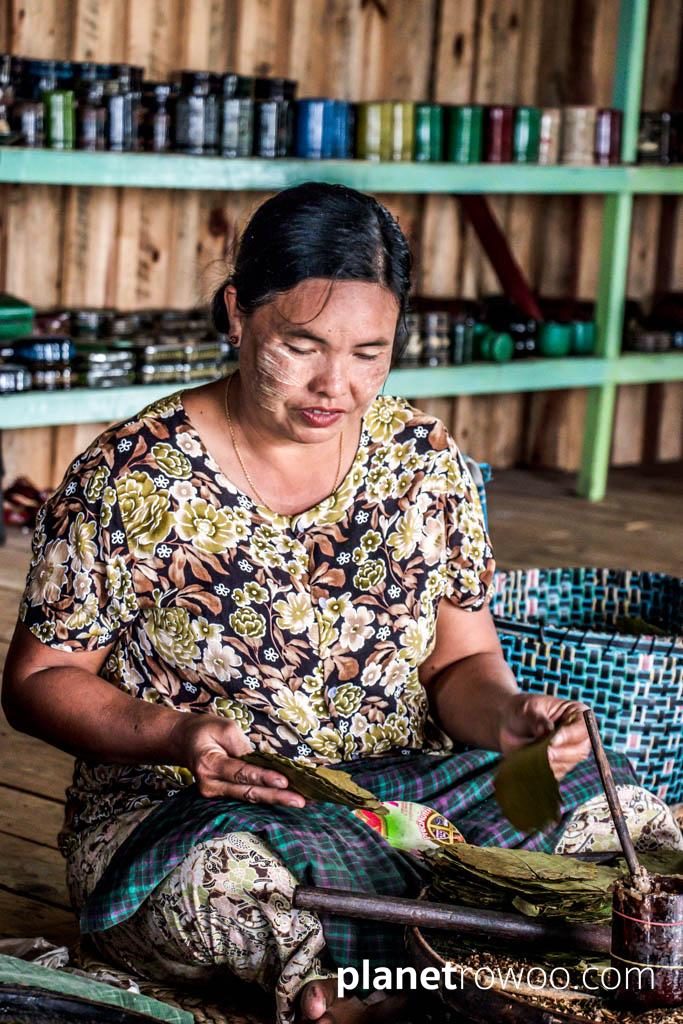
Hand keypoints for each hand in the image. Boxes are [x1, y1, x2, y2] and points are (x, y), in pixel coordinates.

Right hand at [173, 714, 305, 807]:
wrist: (183, 740)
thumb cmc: (205, 730)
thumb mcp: (224, 727)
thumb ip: (243, 746)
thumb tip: (266, 761)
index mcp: (209, 764)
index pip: (241, 773)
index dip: (263, 777)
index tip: (284, 781)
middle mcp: (209, 785)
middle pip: (247, 792)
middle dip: (276, 796)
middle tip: (300, 800)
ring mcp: (213, 793)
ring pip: (248, 798)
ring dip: (275, 799)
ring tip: (299, 801)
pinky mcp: (220, 795)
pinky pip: (245, 796)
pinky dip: (265, 796)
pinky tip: (284, 798)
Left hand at [498, 693, 591, 780]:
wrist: (507, 724)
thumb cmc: (521, 711)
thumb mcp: (527, 709)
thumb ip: (538, 719)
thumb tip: (546, 730)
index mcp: (576, 713)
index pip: (583, 727)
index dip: (570, 735)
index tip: (553, 741)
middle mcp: (577, 734)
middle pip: (581, 749)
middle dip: (563, 753)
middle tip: (545, 754)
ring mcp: (569, 751)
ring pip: (570, 763)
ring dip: (553, 763)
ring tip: (535, 756)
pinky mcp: (559, 765)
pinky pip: (558, 773)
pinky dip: (547, 771)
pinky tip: (534, 765)